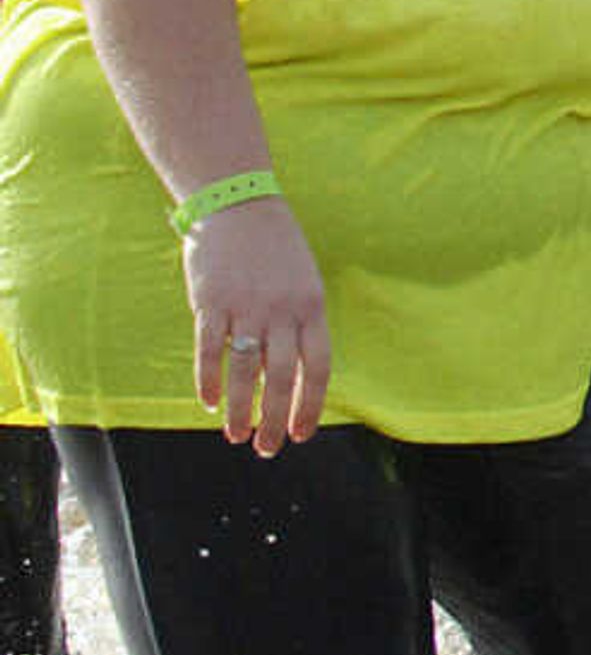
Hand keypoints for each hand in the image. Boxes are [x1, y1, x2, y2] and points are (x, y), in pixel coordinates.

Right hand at [183, 199, 329, 454]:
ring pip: (245, 371)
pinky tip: (207, 403)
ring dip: (241, 409)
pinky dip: (207, 380)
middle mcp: (283, 311)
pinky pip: (209, 349)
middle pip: (282, 377)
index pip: (318, 367)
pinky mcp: (211, 301)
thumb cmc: (274, 251)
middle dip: (276, 419)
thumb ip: (299, 325)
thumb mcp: (302, 283)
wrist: (240, 205)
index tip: (302, 434)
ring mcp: (247, 306)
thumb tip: (295, 376)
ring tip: (238, 436)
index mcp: (312, 307)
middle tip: (268, 449)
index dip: (311, 404)